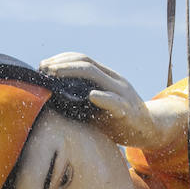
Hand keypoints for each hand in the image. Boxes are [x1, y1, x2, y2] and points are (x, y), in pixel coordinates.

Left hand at [39, 52, 186, 149]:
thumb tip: (50, 99)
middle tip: (43, 69)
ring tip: (54, 75)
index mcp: (105, 77)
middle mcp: (113, 80)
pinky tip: (90, 96)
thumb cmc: (115, 120)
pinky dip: (102, 98)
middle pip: (85, 62)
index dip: (61, 59)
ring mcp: (121, 92)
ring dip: (71, 73)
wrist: (146, 129)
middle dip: (61, 64)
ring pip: (96, 75)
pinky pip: (114, 102)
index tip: (42, 66)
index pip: (81, 59)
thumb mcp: (95, 106)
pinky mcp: (127, 110)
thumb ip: (78, 99)